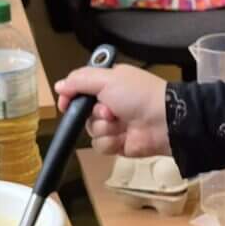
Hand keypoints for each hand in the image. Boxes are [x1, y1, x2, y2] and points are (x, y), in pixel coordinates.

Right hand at [53, 65, 169, 157]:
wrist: (165, 121)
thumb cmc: (139, 94)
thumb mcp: (107, 79)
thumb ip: (79, 81)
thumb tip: (59, 86)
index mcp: (108, 84)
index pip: (80, 90)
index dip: (71, 96)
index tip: (65, 102)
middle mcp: (110, 104)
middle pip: (83, 113)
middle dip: (94, 113)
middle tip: (109, 110)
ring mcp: (115, 125)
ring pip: (91, 131)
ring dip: (104, 128)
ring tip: (121, 123)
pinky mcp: (119, 144)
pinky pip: (101, 146)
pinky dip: (111, 141)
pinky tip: (123, 137)